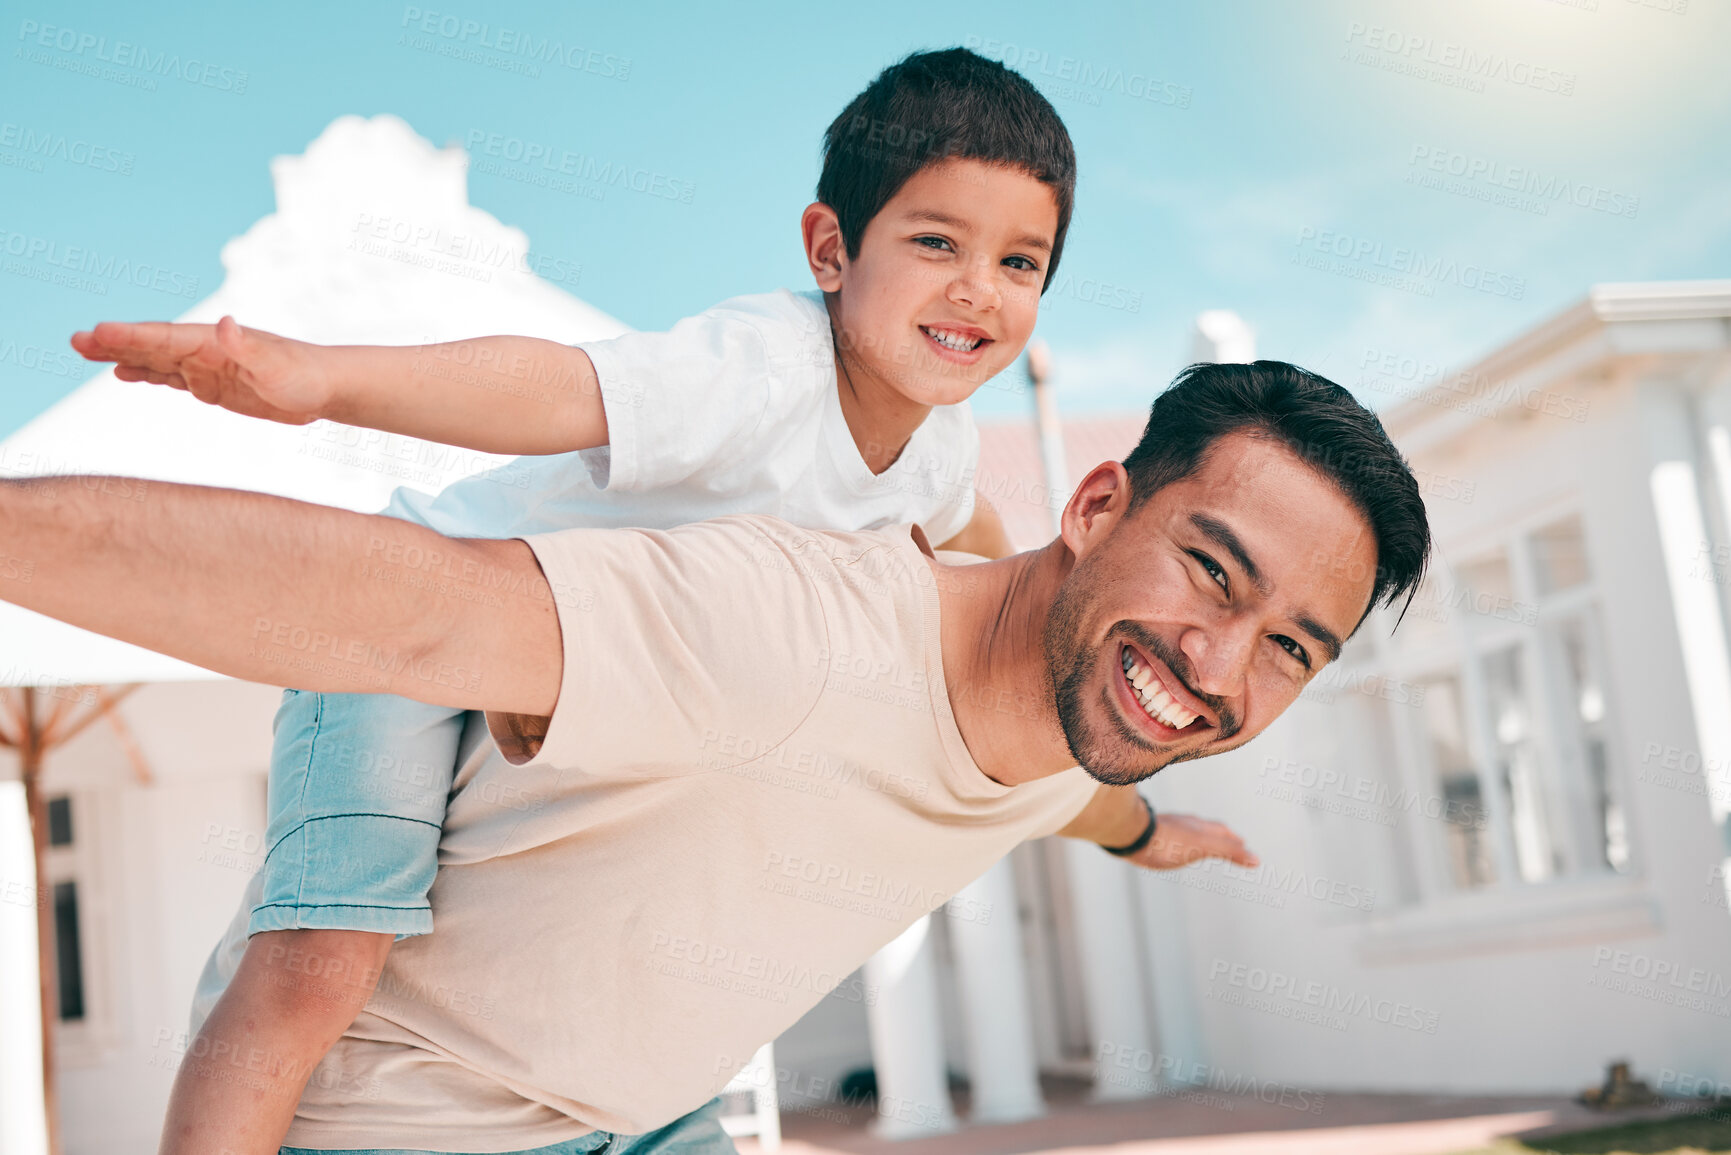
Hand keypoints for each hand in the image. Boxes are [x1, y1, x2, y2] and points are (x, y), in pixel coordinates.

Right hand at [71, 315, 334, 424]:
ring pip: (154, 360)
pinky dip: (143, 373)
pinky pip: (169, 377)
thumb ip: (249, 346)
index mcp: (215, 342)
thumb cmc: (304, 375)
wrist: (325, 386)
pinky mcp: (211, 385)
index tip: (98, 333)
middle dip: (114, 342)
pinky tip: (121, 373)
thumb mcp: (278, 365)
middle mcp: (205, 349)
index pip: (165, 338)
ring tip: (83, 350)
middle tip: (75, 340)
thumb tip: (223, 323)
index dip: (131, 337)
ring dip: (120, 356)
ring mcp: (205, 366)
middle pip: (151, 345)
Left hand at [1125, 812, 1258, 870]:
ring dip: (1197, 837)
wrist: (1130, 832)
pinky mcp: (1150, 833)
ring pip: (1187, 830)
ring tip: (1199, 843)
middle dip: (1219, 836)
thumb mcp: (1203, 847)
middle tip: (1228, 842)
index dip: (1233, 840)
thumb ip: (1229, 851)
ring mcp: (1166, 827)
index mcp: (1199, 827)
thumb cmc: (1167, 841)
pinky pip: (1168, 835)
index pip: (1221, 832)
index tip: (1242, 844)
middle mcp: (1184, 824)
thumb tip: (1257, 859)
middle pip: (1206, 829)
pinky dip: (1177, 840)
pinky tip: (1168, 844)